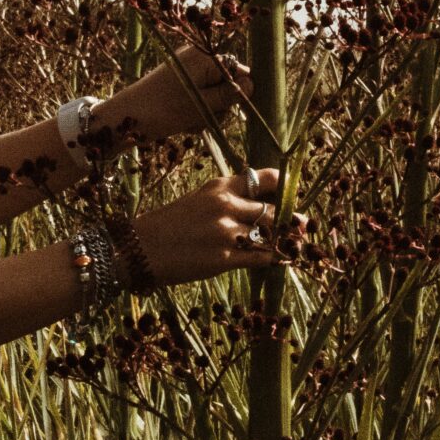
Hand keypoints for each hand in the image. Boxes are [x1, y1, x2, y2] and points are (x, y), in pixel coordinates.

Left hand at [116, 44, 250, 145]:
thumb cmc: (165, 110)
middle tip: (204, 117)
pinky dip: (196, 112)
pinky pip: (199, 98)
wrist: (125, 119)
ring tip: (191, 122)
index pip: (239, 70)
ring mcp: (186, 71)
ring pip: (213, 95)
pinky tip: (184, 123)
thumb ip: (231, 95)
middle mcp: (196, 58)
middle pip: (226, 83)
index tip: (228, 109)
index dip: (238, 92)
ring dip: (208, 112)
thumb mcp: (203, 105)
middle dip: (220, 105)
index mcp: (204, 57)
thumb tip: (251, 85)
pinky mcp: (178, 84)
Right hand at [132, 164, 294, 286]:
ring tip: (296, 244)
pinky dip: (275, 259)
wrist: (136, 250)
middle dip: (291, 220)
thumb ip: (227, 201)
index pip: (265, 178)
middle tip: (302, 226)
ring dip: (287, 241)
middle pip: (275, 210)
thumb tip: (260, 208)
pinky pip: (261, 258)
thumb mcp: (197, 201)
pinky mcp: (223, 259)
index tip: (293, 194)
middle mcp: (225, 205)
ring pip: (271, 235)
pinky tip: (281, 260)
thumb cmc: (166, 226)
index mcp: (219, 186)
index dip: (285, 187)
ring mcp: (225, 233)